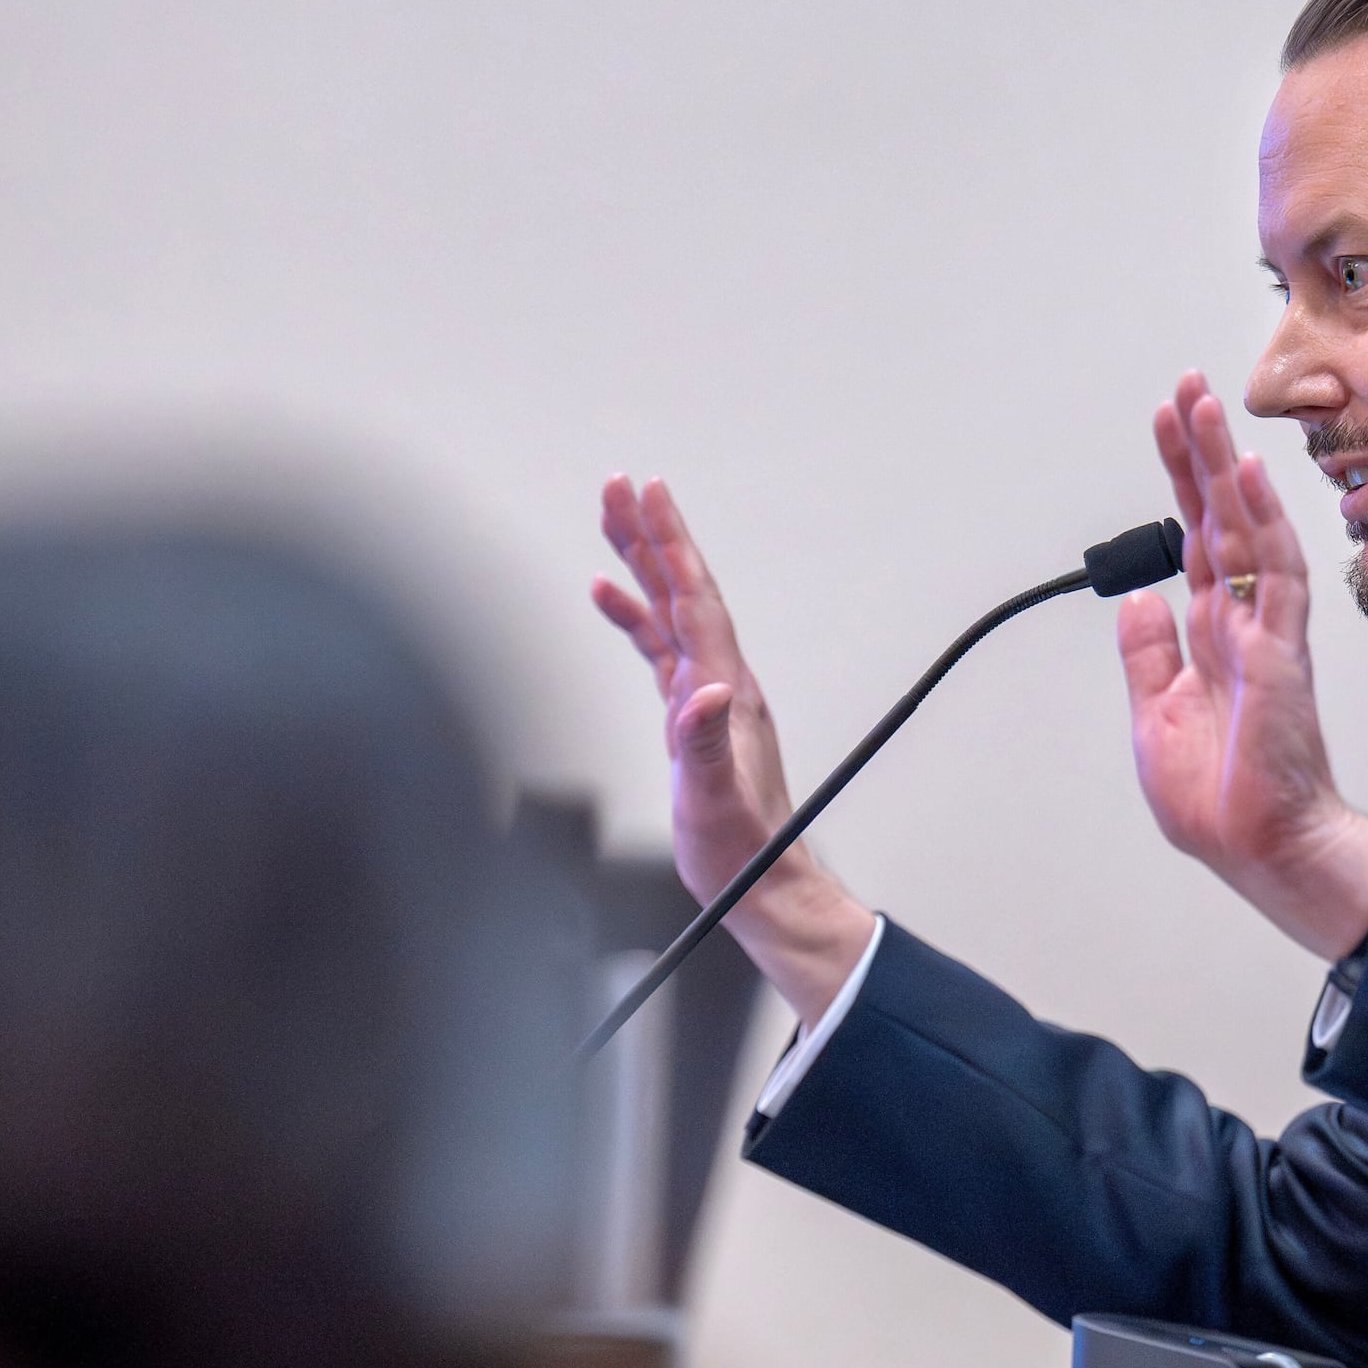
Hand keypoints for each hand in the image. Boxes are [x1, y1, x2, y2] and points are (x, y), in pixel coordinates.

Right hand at [592, 477, 875, 1024]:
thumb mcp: (715, 800)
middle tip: (619, 485)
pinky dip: (632, 615)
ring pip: (668, 609)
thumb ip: (706, 745)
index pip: (693, 597)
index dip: (670, 543)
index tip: (647, 494)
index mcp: (726, 689)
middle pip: (681, 588)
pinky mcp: (690, 714)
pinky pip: (657, 645)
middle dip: (650, 533)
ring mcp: (706, 694)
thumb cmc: (741, 848)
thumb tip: (700, 690)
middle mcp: (720, 681)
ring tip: (611, 520)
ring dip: (641, 563)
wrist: (760, 882)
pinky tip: (608, 596)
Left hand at [1119, 374, 1367, 958]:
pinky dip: (1260, 521)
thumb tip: (1138, 602)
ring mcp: (1265, 631)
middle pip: (1219, 517)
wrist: (1262, 849)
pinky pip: (1273, 574)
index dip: (1181, 481)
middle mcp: (1242, 621)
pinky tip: (1245, 476)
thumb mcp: (1156, 717)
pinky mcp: (1280, 653)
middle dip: (1200, 453)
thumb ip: (1149, 656)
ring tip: (1206, 407)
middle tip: (1186, 389)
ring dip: (1224, 467)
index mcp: (1212, 635)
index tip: (1167, 425)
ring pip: (1246, 529)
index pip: (1194, 539)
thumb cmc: (1223, 798)